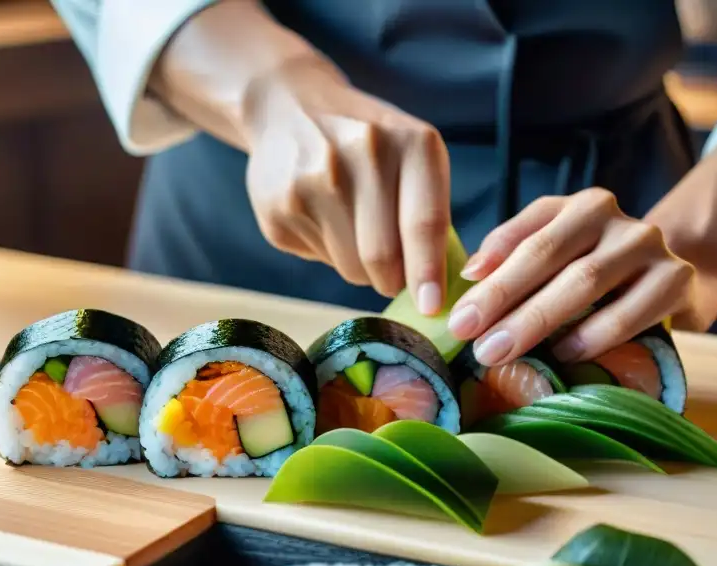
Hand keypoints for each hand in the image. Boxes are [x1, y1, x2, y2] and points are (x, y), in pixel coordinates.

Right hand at [242, 59, 450, 312]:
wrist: (290, 107)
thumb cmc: (369, 144)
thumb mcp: (412, 158)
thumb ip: (431, 214)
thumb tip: (437, 291)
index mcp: (411, 143)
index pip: (424, 224)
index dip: (428, 273)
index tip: (432, 307)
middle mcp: (363, 153)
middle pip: (383, 257)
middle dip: (392, 280)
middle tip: (392, 276)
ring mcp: (314, 179)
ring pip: (350, 266)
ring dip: (360, 268)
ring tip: (352, 230)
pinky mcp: (278, 204)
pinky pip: (317, 257)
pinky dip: (327, 251)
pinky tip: (321, 215)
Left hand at [447, 189, 695, 365]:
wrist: (676, 281)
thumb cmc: (601, 276)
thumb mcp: (557, 258)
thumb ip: (513, 258)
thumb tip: (468, 274)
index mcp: (576, 206)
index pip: (525, 239)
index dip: (488, 279)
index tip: (457, 318)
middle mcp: (612, 215)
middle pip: (548, 256)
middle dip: (503, 300)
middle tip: (472, 341)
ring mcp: (648, 243)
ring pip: (584, 280)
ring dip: (537, 319)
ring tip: (502, 352)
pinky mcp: (677, 278)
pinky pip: (630, 311)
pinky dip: (594, 335)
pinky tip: (565, 354)